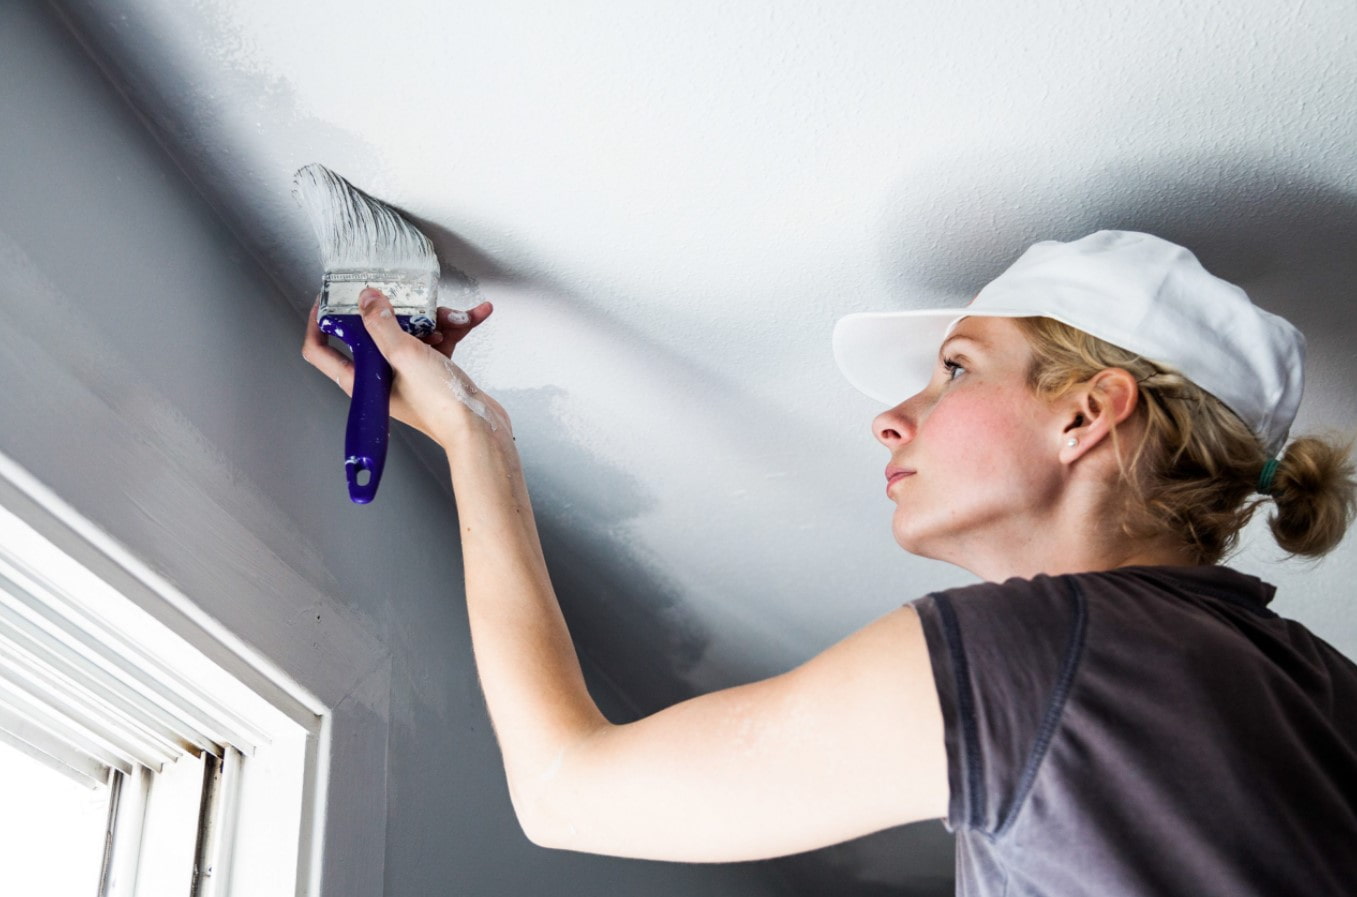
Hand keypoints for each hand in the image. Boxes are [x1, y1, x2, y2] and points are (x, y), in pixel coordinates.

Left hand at [302, 287, 507, 446]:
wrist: (479, 430)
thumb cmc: (441, 408)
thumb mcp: (404, 355)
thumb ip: (381, 323)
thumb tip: (367, 299)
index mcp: (361, 381)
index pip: (321, 351)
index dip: (319, 323)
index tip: (327, 299)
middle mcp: (380, 378)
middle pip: (373, 333)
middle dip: (395, 312)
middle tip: (404, 297)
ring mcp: (407, 375)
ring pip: (411, 332)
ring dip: (435, 319)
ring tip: (452, 317)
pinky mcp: (432, 372)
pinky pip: (438, 340)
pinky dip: (453, 328)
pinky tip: (473, 316)